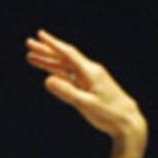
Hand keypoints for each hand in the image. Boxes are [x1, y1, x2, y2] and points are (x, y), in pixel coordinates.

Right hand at [26, 30, 146, 143]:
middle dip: (46, 50)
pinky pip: (69, 76)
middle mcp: (89, 72)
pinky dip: (57, 72)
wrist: (128, 122)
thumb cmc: (110, 114)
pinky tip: (48, 71)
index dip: (54, 44)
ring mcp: (88, 80)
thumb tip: (47, 80)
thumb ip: (67, 92)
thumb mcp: (87, 104)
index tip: (40, 35)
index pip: (68, 54)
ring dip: (48, 62)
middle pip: (64, 58)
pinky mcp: (88, 88)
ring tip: (31, 57)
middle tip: (29, 43)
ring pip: (64, 67)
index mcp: (91, 72)